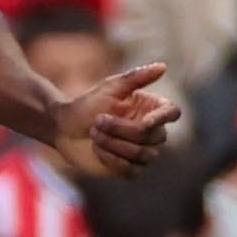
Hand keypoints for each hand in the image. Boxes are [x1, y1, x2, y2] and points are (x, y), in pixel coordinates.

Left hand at [59, 62, 178, 176]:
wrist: (63, 129)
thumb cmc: (86, 105)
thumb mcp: (110, 88)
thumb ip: (136, 77)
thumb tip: (163, 66)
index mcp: (150, 109)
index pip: (172, 113)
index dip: (162, 118)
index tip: (145, 121)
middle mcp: (151, 131)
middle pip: (153, 136)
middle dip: (121, 129)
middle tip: (97, 121)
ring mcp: (142, 152)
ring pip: (141, 154)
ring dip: (112, 143)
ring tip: (94, 134)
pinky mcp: (130, 170)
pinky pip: (130, 169)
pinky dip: (110, 159)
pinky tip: (96, 149)